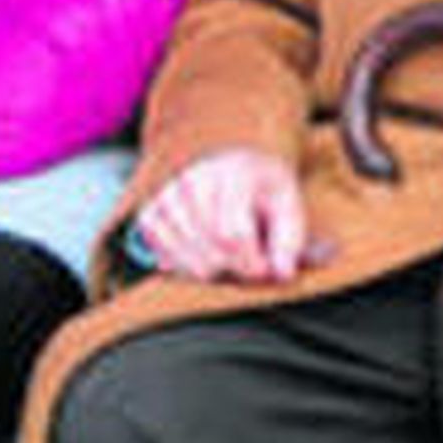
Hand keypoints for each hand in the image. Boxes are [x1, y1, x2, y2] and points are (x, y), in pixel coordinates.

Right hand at [136, 148, 318, 284]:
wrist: (236, 168)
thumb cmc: (264, 193)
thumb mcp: (288, 208)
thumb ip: (290, 242)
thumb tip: (282, 274)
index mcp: (236, 172)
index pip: (233, 233)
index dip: (250, 262)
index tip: (263, 269)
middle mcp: (197, 177)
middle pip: (208, 245)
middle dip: (232, 268)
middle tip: (246, 267)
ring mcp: (171, 191)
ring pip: (182, 250)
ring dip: (206, 268)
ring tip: (226, 262)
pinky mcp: (153, 207)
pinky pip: (156, 245)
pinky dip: (176, 261)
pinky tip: (198, 257)